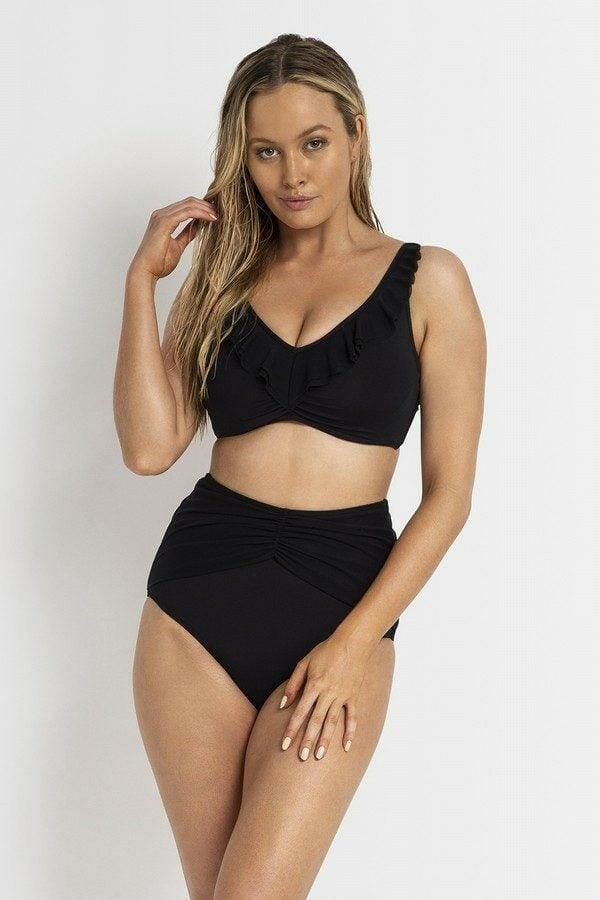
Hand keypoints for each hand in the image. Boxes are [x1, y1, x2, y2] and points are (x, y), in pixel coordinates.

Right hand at [128, 195, 218, 280]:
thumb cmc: (158, 263)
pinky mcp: (164, 222)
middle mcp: (161, 214)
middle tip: (221, 213)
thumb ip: (187, 234)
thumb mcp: (178, 245)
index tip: (216, 214)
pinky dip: (201, 214)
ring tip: (218, 216)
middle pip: (189, 202)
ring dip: (206, 209)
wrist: (145, 272)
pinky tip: (211, 219)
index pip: (186, 206)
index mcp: (163, 218)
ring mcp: (162, 216)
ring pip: (189, 204)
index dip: (202, 208)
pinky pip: (186, 212)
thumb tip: (199, 227)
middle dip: (207, 206)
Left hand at [278, 629, 374, 760]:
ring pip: (332, 721)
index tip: (284, 745)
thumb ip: (293, 684)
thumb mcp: (304, 663)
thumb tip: (283, 705)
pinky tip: (346, 747)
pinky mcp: (353, 696)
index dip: (291, 729)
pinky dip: (350, 732)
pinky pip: (352, 717)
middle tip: (302, 758)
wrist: (352, 642)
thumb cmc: (326, 651)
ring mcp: (342, 695)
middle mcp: (327, 692)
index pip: (300, 711)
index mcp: (314, 684)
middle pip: (315, 720)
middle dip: (308, 740)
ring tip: (320, 756)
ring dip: (326, 739)